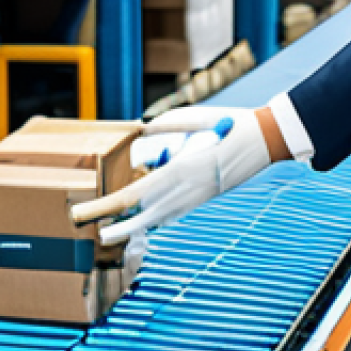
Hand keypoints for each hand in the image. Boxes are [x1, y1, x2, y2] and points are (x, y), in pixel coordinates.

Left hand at [69, 106, 276, 244]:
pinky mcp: (205, 198)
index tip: (82, 212)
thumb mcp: (200, 117)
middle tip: (83, 226)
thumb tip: (142, 128)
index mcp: (182, 169)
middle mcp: (187, 190)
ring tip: (108, 233)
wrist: (268, 140)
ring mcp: (197, 198)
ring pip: (156, 218)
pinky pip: (173, 213)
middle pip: (141, 214)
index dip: (105, 206)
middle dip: (111, 223)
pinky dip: (153, 218)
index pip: (134, 193)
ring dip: (131, 225)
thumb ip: (169, 123)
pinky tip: (143, 221)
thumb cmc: (234, 124)